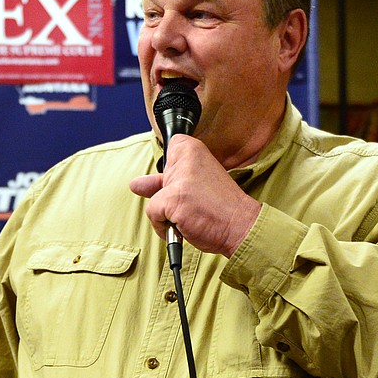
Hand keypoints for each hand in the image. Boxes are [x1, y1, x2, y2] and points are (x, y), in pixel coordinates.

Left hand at [128, 135, 260, 256]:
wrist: (242, 226)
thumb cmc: (220, 207)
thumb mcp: (194, 185)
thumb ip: (164, 181)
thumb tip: (135, 184)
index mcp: (194, 151)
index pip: (169, 150)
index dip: (174, 172)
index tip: (190, 185)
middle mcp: (186, 159)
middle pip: (157, 182)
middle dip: (169, 198)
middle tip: (196, 203)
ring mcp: (179, 181)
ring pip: (153, 200)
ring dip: (167, 215)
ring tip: (193, 216)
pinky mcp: (173, 200)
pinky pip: (153, 215)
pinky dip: (164, 228)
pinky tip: (186, 227)